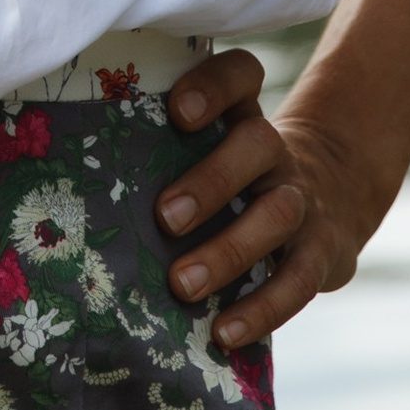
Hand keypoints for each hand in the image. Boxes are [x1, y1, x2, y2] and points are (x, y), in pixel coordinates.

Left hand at [154, 48, 371, 346]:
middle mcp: (276, 151)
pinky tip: (224, 333)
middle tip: (164, 217)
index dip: (214, 86)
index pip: (241, 76)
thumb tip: (75, 196)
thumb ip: (161, 153)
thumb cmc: (237, 175)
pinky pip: (297, 281)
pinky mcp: (321, 252)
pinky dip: (261, 309)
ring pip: (276, 215)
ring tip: (181, 285)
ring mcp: (302, 200)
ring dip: (228, 251)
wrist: (334, 191)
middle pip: (257, 144)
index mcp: (242, 116)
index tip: (177, 110)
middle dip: (211, 181)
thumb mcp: (214, 148)